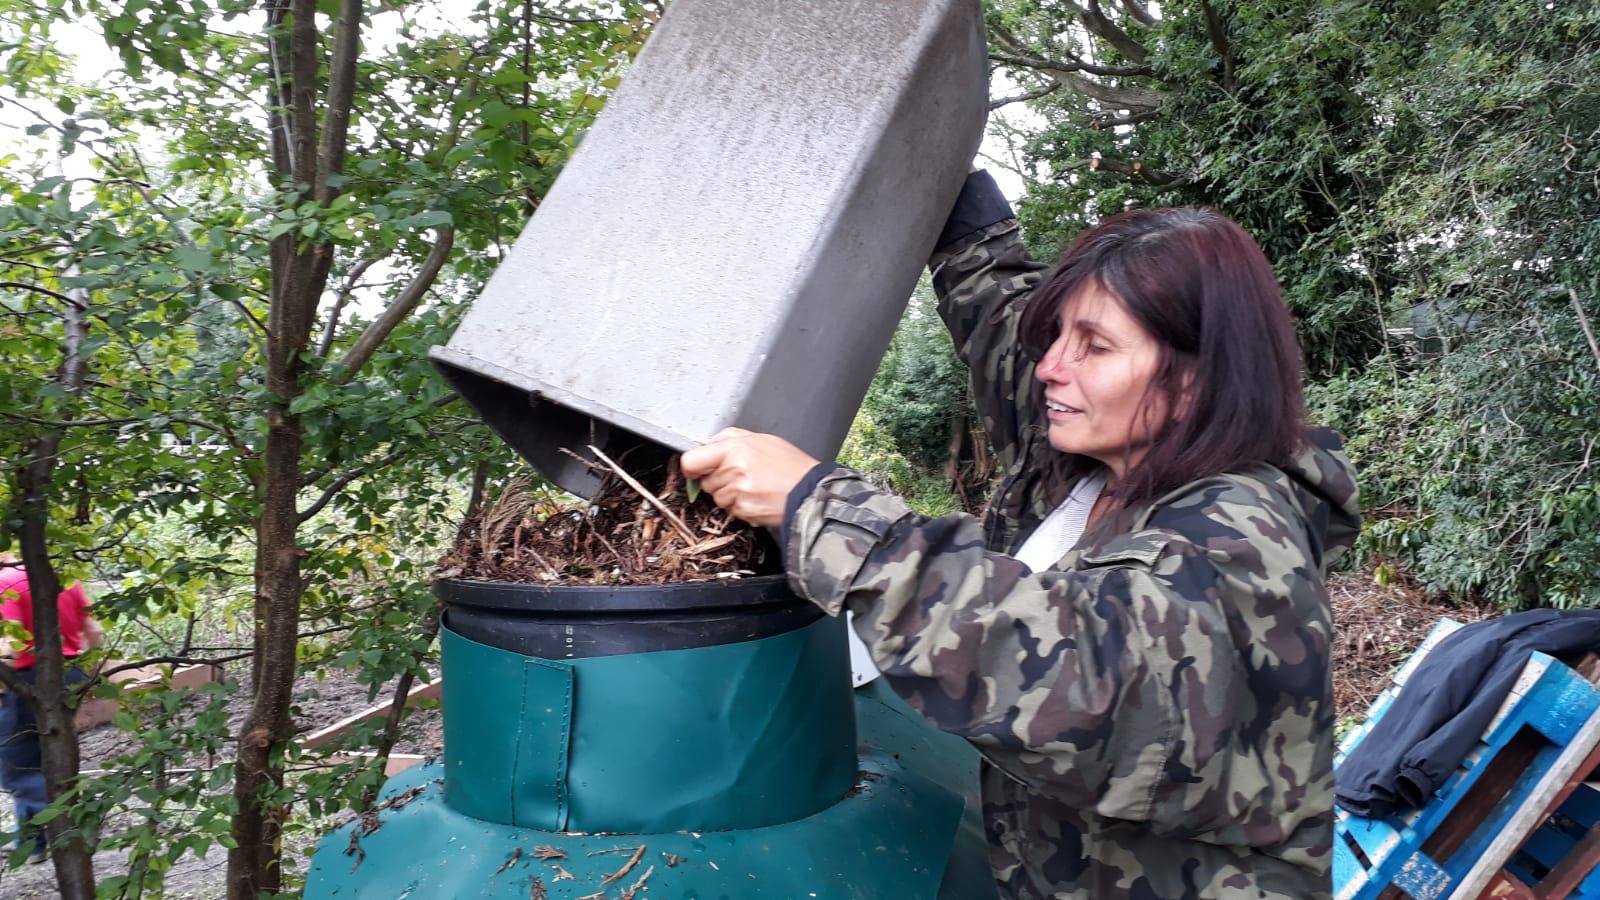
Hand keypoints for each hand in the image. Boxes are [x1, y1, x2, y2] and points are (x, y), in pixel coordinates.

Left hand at [679, 428, 819, 527]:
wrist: (810, 491)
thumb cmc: (789, 464)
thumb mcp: (761, 439)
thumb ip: (730, 438)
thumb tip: (706, 444)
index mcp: (734, 448)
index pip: (691, 461)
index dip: (691, 467)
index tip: (696, 469)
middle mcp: (733, 470)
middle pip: (705, 482)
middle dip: (718, 480)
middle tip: (741, 475)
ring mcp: (738, 493)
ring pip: (717, 498)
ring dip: (730, 494)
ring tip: (753, 486)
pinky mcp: (744, 511)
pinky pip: (731, 510)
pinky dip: (741, 506)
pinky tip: (758, 497)